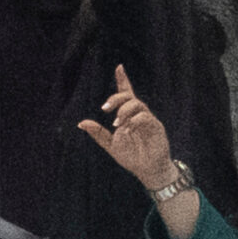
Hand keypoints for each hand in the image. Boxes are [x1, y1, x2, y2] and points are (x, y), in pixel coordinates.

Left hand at [77, 63, 174, 189]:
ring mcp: (148, 120)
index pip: (126, 94)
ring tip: (116, 123)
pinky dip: (134, 121)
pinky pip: (145, 118)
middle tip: (105, 108)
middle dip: (116, 99)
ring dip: (124, 111)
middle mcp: (138, 114)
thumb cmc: (132, 157)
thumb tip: (81, 123)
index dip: (123, 80)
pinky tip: (128, 129)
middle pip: (129, 97)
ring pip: (137, 105)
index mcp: (128, 116)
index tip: (119, 67)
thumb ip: (98, 133)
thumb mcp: (110, 145)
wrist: (147, 171)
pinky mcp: (156, 127)